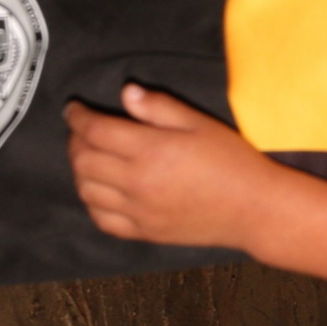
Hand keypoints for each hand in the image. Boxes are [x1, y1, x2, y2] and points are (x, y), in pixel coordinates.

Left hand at [66, 84, 285, 249]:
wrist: (253, 208)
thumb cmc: (232, 161)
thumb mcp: (200, 124)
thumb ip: (160, 108)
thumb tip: (126, 94)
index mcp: (151, 150)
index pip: (96, 131)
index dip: (78, 117)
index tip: (73, 109)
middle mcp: (137, 182)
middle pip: (83, 160)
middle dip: (74, 141)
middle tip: (81, 130)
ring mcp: (137, 211)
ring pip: (86, 190)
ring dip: (79, 170)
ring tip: (88, 157)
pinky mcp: (143, 231)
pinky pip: (101, 219)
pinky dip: (91, 202)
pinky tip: (98, 190)